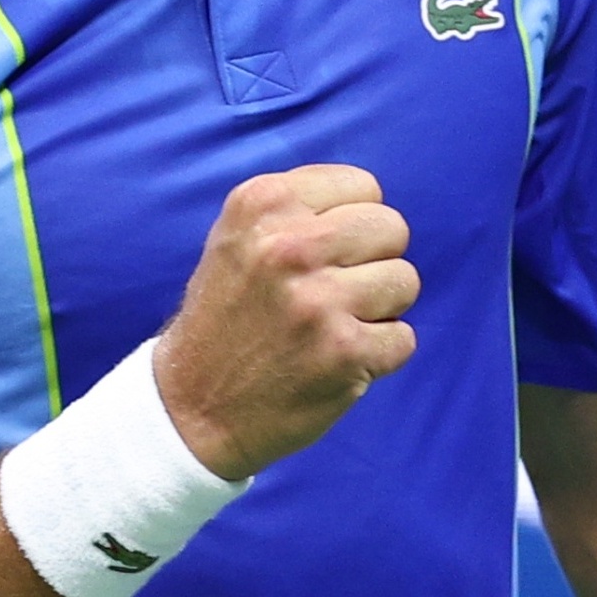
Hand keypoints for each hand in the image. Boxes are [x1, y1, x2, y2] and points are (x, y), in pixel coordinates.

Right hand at [153, 166, 419, 478]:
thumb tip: (374, 204)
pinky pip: (404, 338)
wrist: (191, 409)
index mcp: (262, 204)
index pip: (364, 187)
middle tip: (335, 293)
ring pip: (405, 282)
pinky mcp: (345, 352)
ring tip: (332, 327)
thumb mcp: (239, 239)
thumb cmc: (225, 319)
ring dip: (379, 310)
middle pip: (391, 228)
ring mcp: (319, 300)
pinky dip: (379, 355)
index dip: (353, 225)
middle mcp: (290, 246)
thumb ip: (300, 211)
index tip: (325, 254)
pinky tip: (337, 361)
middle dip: (374, 261)